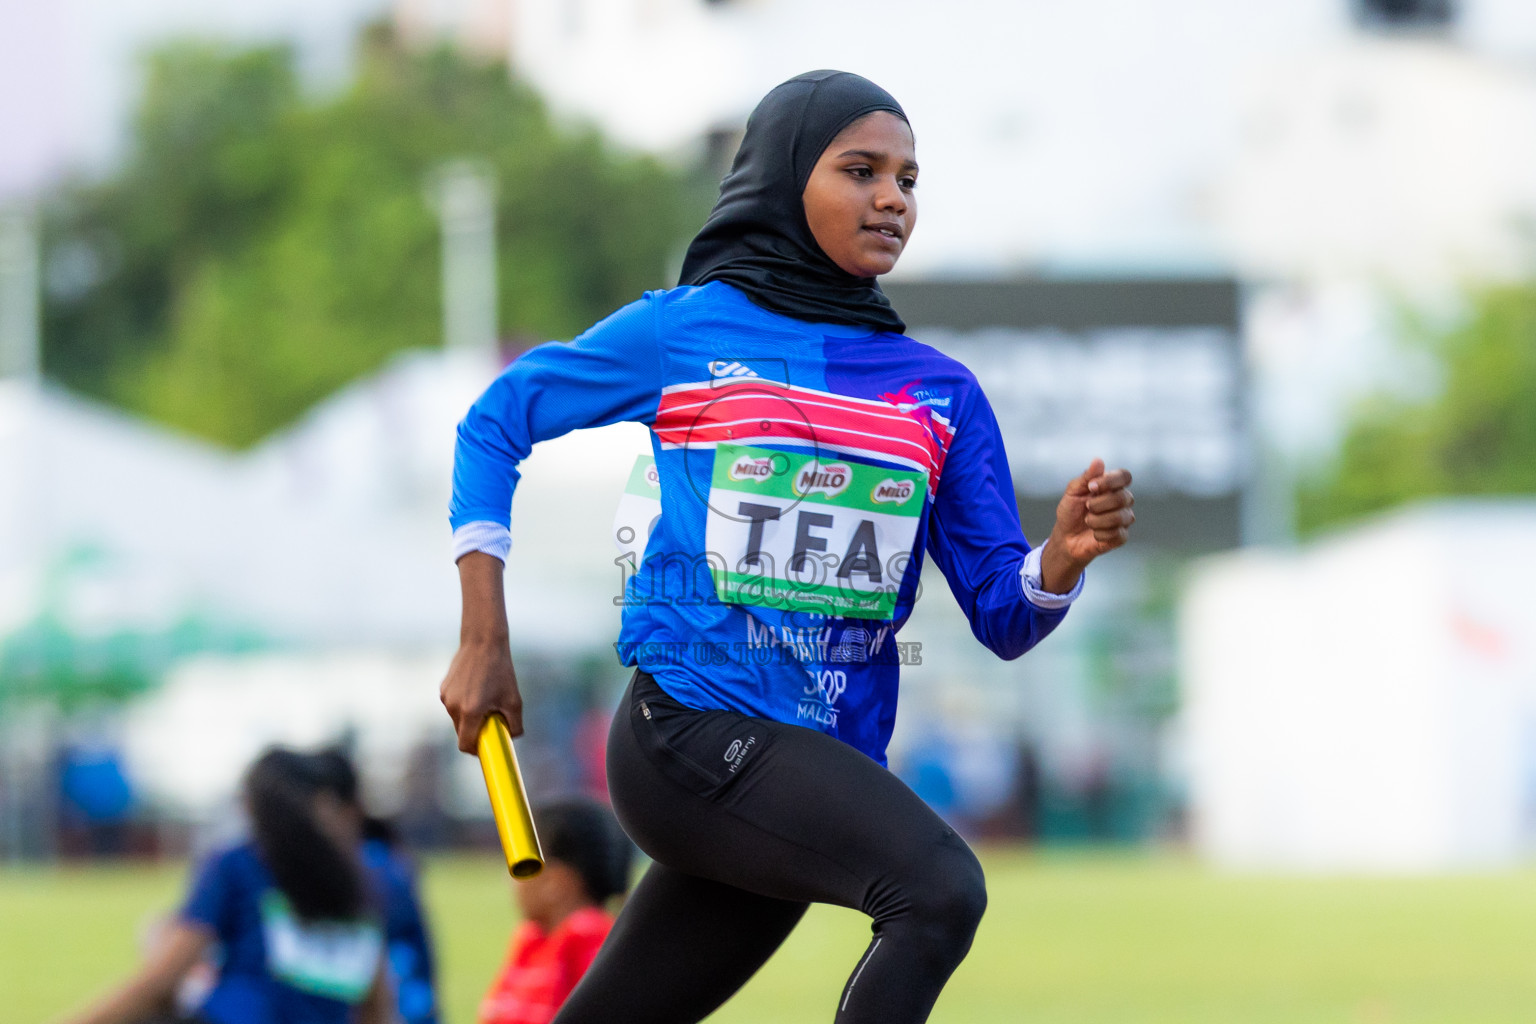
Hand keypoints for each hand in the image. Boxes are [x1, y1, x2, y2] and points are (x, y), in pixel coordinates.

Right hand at [440, 637, 522, 752]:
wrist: (483, 642)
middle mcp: (454, 706)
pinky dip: (464, 704)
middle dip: (475, 732)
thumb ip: (515, 725)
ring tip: (486, 700)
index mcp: (471, 711)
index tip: (485, 748)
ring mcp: (446, 696)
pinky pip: (453, 705)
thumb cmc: (501, 671)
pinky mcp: (443, 688)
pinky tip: (477, 688)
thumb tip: (512, 738)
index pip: (465, 744)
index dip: (476, 751)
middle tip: (491, 722)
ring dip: (470, 717)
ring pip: (457, 718)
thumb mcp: (514, 700)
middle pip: (461, 732)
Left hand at [1042, 459, 1133, 591]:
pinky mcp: (1122, 536)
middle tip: (1086, 507)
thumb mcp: (1073, 492)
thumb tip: (1098, 460)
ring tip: (1088, 521)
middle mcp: (1123, 500)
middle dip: (1098, 504)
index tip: (1091, 487)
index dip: (1110, 481)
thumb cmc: (1071, 511)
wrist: (1066, 537)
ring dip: (1097, 520)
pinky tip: (1094, 533)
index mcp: (1112, 486)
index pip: (1125, 476)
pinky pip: (1117, 534)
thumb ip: (1086, 477)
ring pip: (1120, 517)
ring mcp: (1124, 518)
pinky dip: (1100, 534)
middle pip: (1123, 497)